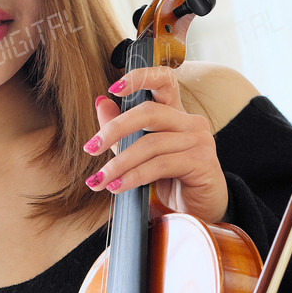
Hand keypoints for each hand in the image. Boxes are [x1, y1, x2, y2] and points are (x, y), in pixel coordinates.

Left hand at [83, 66, 228, 223]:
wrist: (197, 216)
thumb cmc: (170, 185)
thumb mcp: (140, 156)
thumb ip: (123, 131)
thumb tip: (101, 102)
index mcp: (177, 115)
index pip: (164, 80)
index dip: (140, 76)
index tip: (112, 88)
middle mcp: (191, 122)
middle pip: (148, 112)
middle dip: (114, 130)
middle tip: (90, 148)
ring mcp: (199, 140)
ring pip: (150, 143)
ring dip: (119, 164)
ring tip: (99, 180)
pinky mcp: (201, 161)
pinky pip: (160, 164)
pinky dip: (134, 177)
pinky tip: (118, 187)